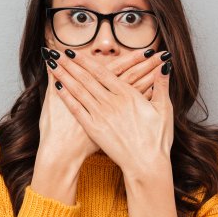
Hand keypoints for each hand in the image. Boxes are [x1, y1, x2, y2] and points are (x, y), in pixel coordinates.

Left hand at [48, 46, 173, 176]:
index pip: (102, 72)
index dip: (86, 60)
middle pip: (86, 78)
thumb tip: (165, 65)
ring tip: (52, 64)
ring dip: (64, 76)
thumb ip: (162, 85)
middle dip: (70, 64)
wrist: (147, 165)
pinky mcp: (94, 130)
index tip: (74, 51)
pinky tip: (57, 87)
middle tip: (56, 53)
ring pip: (79, 91)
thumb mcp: (164, 109)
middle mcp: (112, 102)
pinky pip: (77, 109)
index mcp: (128, 95)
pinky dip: (66, 97)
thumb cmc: (157, 139)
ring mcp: (101, 116)